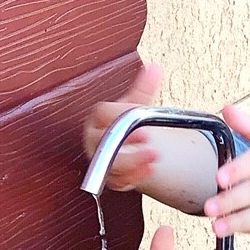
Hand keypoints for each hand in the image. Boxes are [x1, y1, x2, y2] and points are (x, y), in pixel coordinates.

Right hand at [82, 62, 163, 190]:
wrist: (127, 146)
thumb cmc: (126, 122)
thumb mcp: (136, 103)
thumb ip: (144, 88)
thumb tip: (155, 68)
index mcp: (98, 118)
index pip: (103, 114)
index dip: (120, 114)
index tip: (137, 115)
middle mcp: (95, 139)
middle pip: (104, 142)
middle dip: (126, 142)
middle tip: (148, 138)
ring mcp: (100, 159)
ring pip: (111, 164)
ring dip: (133, 162)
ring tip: (154, 157)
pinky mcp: (108, 177)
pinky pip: (118, 180)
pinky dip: (134, 177)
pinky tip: (149, 170)